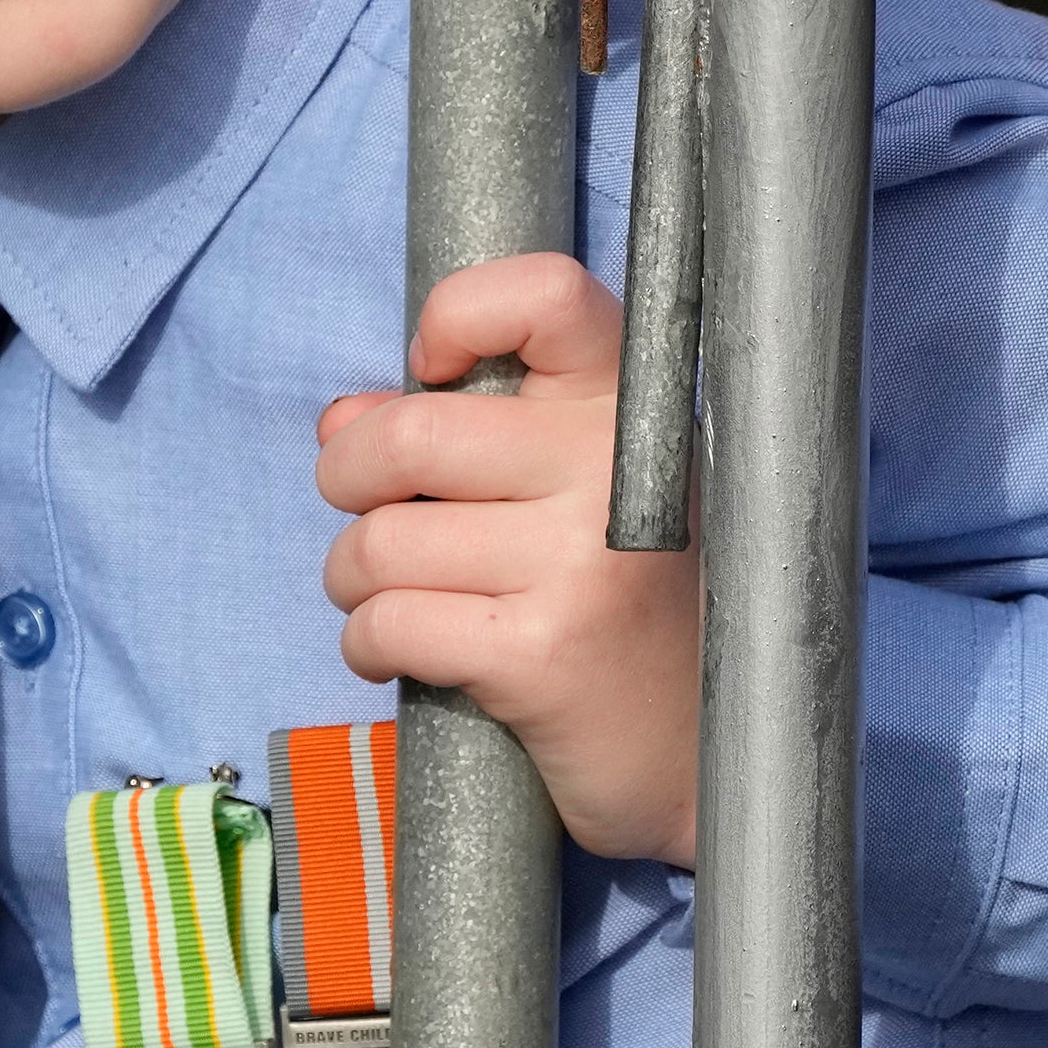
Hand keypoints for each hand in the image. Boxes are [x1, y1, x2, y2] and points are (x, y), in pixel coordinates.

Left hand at [315, 255, 701, 866]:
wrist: (705, 754)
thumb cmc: (624, 609)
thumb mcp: (571, 495)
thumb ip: (461, 437)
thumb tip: (342, 421)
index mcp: (630, 410)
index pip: (543, 293)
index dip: (458, 316)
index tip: (433, 375)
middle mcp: (614, 471)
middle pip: (410, 434)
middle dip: (346, 478)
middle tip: (362, 509)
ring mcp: (582, 562)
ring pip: (381, 540)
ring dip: (350, 576)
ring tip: (383, 596)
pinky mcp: (542, 653)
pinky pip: (388, 623)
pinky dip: (365, 642)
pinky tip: (397, 653)